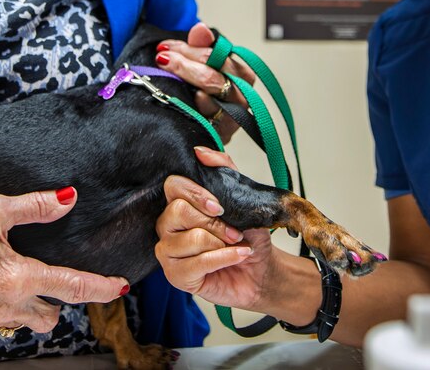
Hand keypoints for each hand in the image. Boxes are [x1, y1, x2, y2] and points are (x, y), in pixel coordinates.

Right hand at [0, 188, 128, 332]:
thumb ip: (34, 206)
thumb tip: (68, 199)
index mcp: (17, 278)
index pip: (73, 287)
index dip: (101, 287)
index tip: (120, 286)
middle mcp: (7, 305)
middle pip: (54, 313)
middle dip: (63, 298)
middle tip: (61, 274)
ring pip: (30, 322)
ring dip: (38, 305)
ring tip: (30, 278)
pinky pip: (5, 321)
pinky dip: (13, 307)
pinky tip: (0, 282)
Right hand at [154, 147, 276, 309]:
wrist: (262, 269)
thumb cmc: (248, 235)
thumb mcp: (243, 198)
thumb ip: (224, 170)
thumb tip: (200, 152)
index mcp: (180, 203)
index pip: (173, 186)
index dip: (196, 194)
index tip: (219, 206)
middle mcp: (168, 226)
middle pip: (178, 211)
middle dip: (213, 222)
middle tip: (234, 231)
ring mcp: (168, 252)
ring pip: (189, 239)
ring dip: (220, 242)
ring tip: (236, 245)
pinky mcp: (176, 276)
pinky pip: (196, 263)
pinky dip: (224, 258)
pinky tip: (238, 256)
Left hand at [155, 22, 257, 143]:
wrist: (202, 126)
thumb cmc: (205, 90)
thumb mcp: (202, 64)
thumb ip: (201, 45)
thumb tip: (200, 28)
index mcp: (242, 75)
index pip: (219, 56)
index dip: (190, 49)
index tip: (166, 46)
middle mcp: (242, 97)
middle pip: (213, 77)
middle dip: (184, 65)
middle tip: (161, 59)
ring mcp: (232, 119)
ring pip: (210, 96)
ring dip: (187, 83)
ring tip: (168, 75)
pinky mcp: (221, 136)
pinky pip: (208, 121)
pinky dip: (197, 108)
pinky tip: (186, 100)